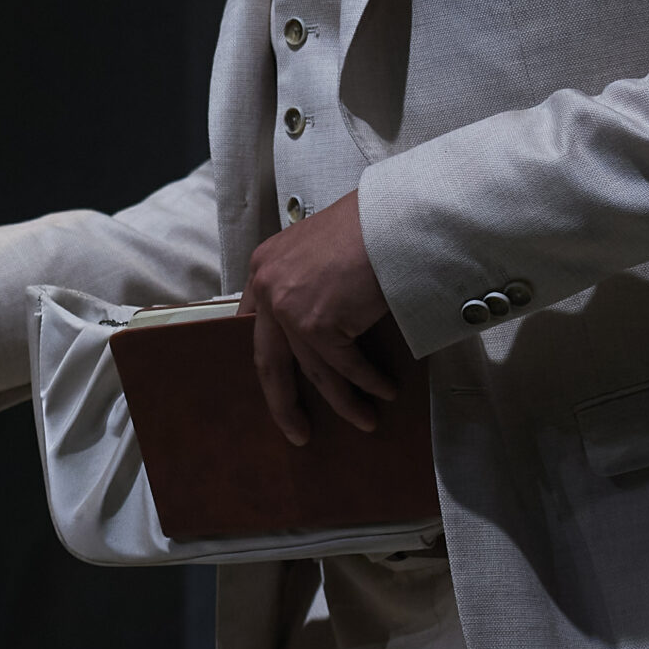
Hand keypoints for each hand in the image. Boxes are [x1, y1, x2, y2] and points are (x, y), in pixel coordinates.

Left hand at [239, 189, 396, 444]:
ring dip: (342, 401)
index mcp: (263, 267)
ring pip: (314, 371)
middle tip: (296, 431)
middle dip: (283, 402)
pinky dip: (367, 383)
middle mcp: (267, 287)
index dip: (268, 361)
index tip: (278, 387)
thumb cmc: (369, 228)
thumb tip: (320, 328)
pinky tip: (384, 392)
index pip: (254, 327)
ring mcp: (289, 306)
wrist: (394, 217)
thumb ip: (307, 283)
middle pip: (268, 362)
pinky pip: (345, 366)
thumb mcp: (320, 251)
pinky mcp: (317, 322)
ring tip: (364, 420)